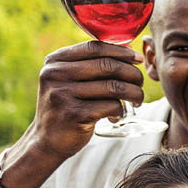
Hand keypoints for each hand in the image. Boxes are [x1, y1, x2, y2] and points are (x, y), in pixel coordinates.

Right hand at [32, 41, 144, 161]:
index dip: (122, 51)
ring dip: (134, 93)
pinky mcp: (74, 114)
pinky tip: (117, 116)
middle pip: (108, 66)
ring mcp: (63, 94)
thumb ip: (90, 65)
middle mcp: (56, 74)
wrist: (47, 140)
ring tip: (136, 101)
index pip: (95, 47)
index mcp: (55, 61)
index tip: (138, 59)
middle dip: (133, 74)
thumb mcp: (69, 80)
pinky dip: (121, 110)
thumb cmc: (68, 106)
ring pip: (114, 87)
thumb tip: (128, 51)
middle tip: (140, 84)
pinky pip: (112, 106)